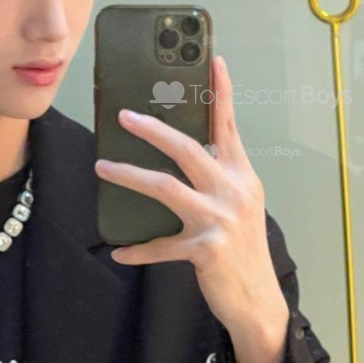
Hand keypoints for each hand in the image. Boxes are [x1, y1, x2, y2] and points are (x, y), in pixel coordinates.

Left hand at [93, 55, 288, 362]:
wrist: (259, 302)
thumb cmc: (244, 249)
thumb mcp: (240, 206)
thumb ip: (217, 179)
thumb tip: (180, 156)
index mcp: (242, 176)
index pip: (229, 126)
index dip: (221, 92)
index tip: (213, 60)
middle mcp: (233, 191)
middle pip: (189, 149)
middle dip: (154, 130)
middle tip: (125, 116)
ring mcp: (221, 220)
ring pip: (167, 188)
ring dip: (130, 176)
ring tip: (104, 167)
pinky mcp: (206, 249)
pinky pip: (161, 245)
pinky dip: (138, 248)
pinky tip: (118, 250)